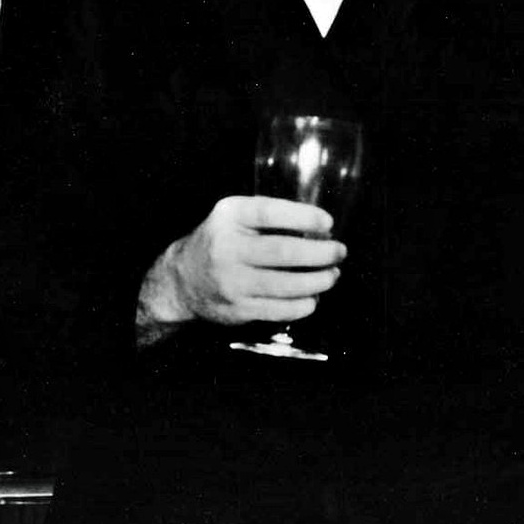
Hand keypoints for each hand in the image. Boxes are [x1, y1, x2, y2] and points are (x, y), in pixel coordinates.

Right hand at [138, 196, 346, 337]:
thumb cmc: (224, 241)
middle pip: (283, 252)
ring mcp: (231, 282)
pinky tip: (313, 298)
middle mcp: (227, 248)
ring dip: (318, 281)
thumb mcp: (236, 216)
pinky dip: (303, 305)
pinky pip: (278, 310)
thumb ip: (272, 216)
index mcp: (230, 217)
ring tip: (332, 275)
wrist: (184, 279)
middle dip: (320, 253)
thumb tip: (322, 228)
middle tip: (340, 252)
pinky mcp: (236, 309)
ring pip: (285, 285)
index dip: (303, 217)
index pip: (269, 213)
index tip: (328, 223)